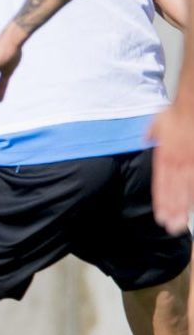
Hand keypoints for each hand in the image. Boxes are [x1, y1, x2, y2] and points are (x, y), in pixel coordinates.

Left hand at [149, 104, 193, 232]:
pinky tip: (192, 207)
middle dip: (172, 211)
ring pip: (187, 189)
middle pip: (173, 191)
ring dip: (184, 207)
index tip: (160, 217)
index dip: (161, 202)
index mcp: (163, 157)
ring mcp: (190, 163)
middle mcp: (177, 163)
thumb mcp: (154, 125)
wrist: (190, 106)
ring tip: (181, 223)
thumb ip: (149, 136)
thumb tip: (145, 141)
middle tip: (171, 228)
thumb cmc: (174, 114)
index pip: (160, 185)